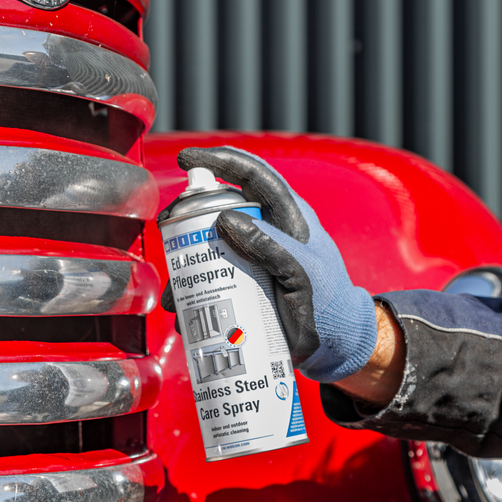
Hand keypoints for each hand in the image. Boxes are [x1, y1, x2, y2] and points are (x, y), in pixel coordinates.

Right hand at [160, 147, 377, 382]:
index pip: (251, 174)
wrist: (334, 342)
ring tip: (175, 292)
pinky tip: (183, 313)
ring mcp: (252, 256)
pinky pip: (210, 280)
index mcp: (287, 215)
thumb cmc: (328, 302)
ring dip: (185, 266)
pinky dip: (192, 295)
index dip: (219, 160)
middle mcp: (265, 230)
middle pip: (218, 208)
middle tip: (168, 227)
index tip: (185, 159)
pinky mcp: (242, 283)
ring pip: (209, 247)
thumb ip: (271, 246)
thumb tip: (224, 218)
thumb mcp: (303, 272)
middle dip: (188, 217)